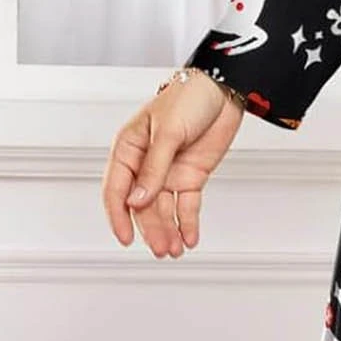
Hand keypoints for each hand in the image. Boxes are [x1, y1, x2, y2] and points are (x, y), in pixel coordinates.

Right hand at [101, 69, 244, 256]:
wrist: (224, 89)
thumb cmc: (188, 98)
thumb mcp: (168, 132)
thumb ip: (154, 168)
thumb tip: (137, 201)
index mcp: (128, 149)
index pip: (116, 190)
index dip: (118, 216)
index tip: (125, 238)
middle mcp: (146, 165)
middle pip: (142, 206)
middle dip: (151, 229)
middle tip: (160, 250)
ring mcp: (169, 172)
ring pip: (163, 209)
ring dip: (167, 230)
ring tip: (173, 251)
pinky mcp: (191, 176)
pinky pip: (186, 204)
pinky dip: (187, 222)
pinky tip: (189, 238)